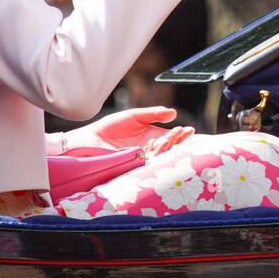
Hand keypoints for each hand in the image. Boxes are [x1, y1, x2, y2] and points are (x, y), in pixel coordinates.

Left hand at [64, 106, 193, 151]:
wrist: (89, 139)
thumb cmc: (109, 128)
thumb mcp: (134, 116)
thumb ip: (153, 114)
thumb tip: (173, 113)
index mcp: (152, 137)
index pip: (171, 138)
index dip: (181, 135)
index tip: (189, 130)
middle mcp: (150, 149)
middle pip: (170, 148)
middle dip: (179, 141)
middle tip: (185, 132)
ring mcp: (142, 158)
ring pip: (161, 155)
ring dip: (168, 145)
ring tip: (171, 136)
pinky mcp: (133, 165)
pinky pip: (148, 161)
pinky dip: (155, 152)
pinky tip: (160, 143)